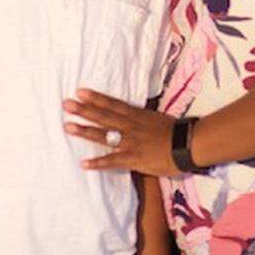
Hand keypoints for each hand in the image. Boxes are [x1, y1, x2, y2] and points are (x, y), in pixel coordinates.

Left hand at [63, 90, 178, 175]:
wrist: (188, 144)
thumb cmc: (175, 132)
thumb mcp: (157, 119)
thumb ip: (142, 118)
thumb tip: (133, 115)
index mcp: (137, 115)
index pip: (113, 104)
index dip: (96, 98)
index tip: (80, 91)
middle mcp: (131, 126)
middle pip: (104, 116)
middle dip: (84, 110)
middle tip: (66, 104)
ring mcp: (131, 142)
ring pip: (104, 135)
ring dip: (85, 131)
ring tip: (68, 127)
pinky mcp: (133, 158)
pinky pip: (113, 161)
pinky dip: (98, 162)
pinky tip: (84, 163)